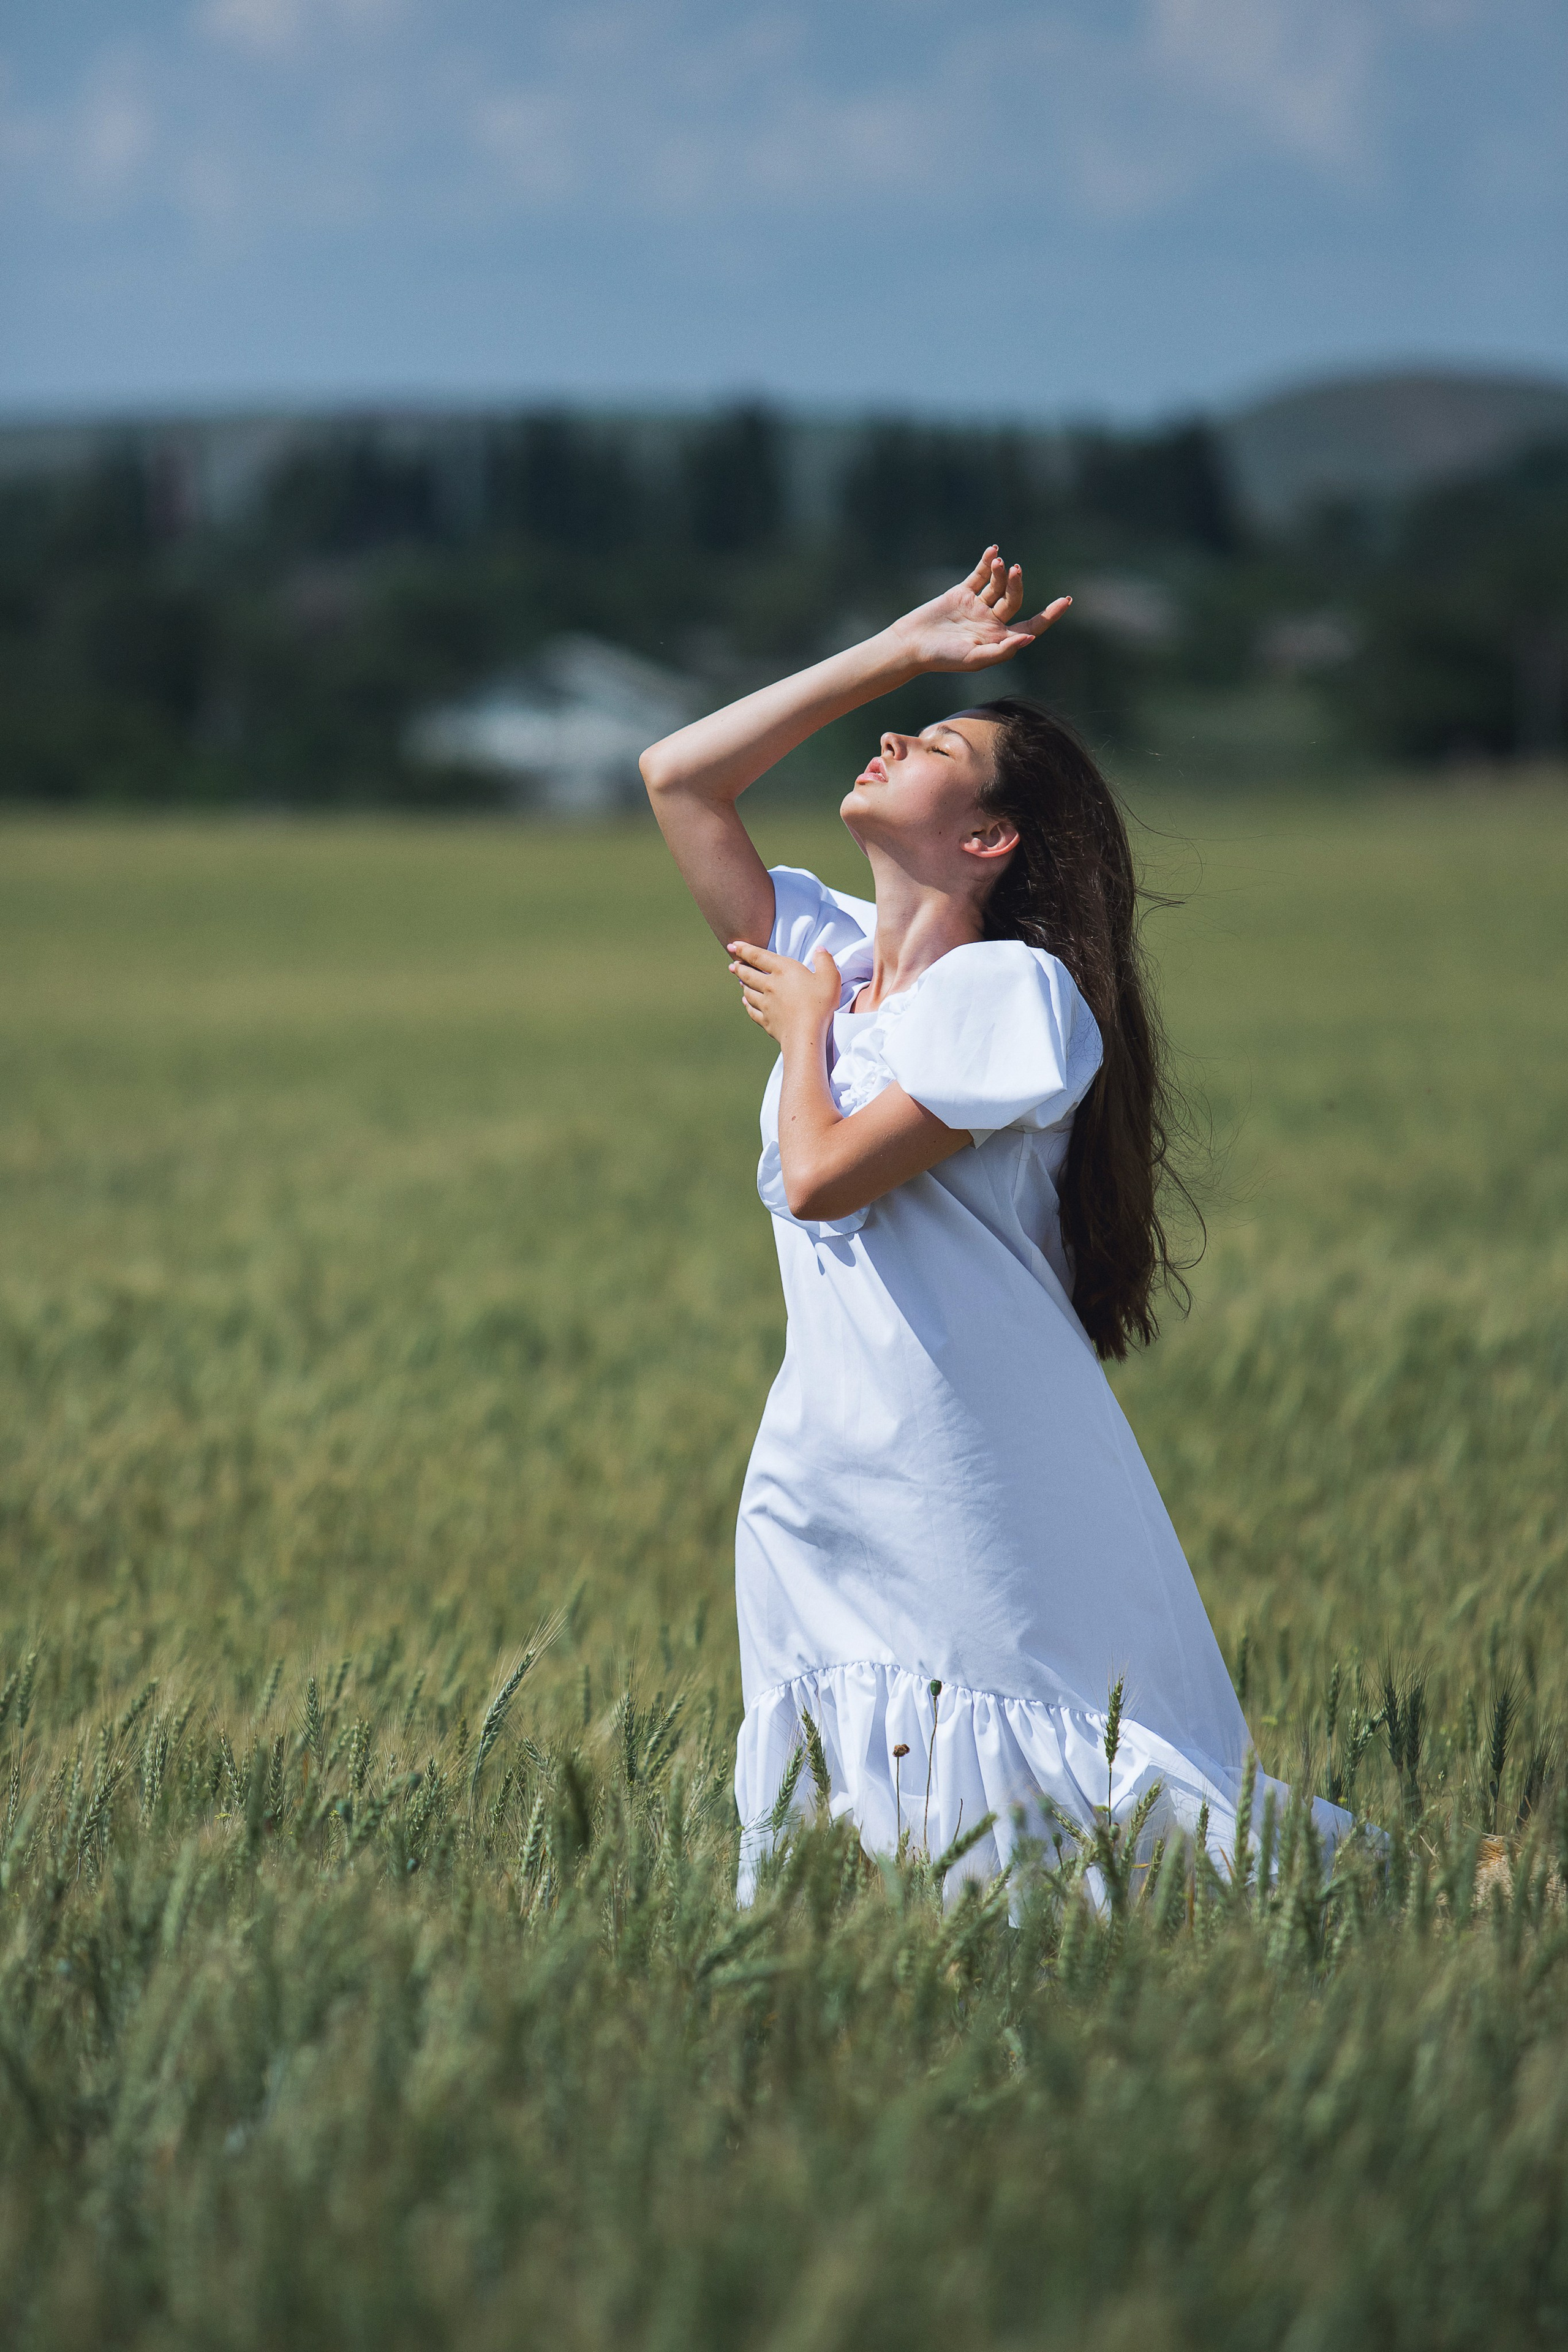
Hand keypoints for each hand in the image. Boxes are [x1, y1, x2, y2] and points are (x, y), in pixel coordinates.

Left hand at [727, 939, 840, 1045]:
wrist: (806, 1034)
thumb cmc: (818, 1004)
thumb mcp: (829, 977)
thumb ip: (824, 960)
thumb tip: (820, 950)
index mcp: (783, 970)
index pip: (758, 956)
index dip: (743, 949)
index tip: (732, 945)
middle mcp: (770, 985)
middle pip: (748, 974)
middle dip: (739, 967)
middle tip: (733, 965)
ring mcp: (766, 1004)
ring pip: (748, 992)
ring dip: (743, 985)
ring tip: (740, 981)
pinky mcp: (767, 1021)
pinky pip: (752, 1011)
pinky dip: (748, 1005)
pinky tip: (746, 1003)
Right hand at [887, 547, 1070, 674]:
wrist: (911, 645)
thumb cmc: (942, 658)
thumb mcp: (974, 658)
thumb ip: (1002, 650)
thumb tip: (1031, 638)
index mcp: (999, 640)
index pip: (1032, 626)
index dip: (1050, 615)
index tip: (1066, 601)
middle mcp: (991, 622)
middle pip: (1014, 599)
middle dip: (1017, 584)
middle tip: (1014, 571)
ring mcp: (976, 607)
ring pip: (998, 585)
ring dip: (1001, 572)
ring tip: (999, 562)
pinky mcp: (961, 594)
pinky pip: (979, 575)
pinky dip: (987, 562)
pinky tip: (994, 550)